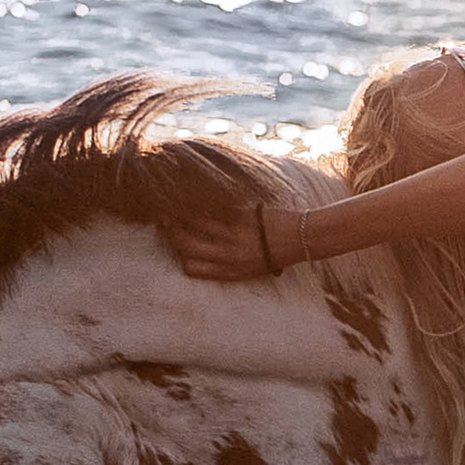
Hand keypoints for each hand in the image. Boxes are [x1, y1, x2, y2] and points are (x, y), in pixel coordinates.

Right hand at [167, 202, 305, 279]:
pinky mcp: (239, 215)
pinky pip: (212, 206)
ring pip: (194, 222)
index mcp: (230, 272)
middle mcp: (228, 256)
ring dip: (180, 211)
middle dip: (170, 232)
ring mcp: (233, 235)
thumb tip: (202, 254)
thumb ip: (227, 265)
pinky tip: (194, 192)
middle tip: (164, 219)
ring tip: (174, 202)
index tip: (174, 244)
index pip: (191, 268)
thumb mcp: (251, 270)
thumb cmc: (275, 255)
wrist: (300, 238)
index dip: (179, 256)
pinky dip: (200, 199)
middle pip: (185, 245)